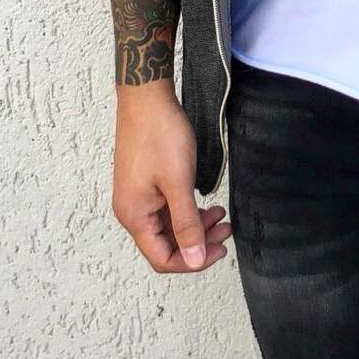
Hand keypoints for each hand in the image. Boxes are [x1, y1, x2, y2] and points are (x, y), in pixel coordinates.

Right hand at [111, 82, 231, 272]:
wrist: (147, 98)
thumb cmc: (160, 135)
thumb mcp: (179, 183)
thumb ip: (187, 224)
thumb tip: (195, 259)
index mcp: (135, 216)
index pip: (162, 259)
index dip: (192, 261)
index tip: (220, 249)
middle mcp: (131, 211)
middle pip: (165, 244)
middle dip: (198, 242)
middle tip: (226, 231)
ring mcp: (136, 197)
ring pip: (168, 226)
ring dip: (195, 226)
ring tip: (222, 215)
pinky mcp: (144, 184)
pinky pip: (166, 210)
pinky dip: (187, 211)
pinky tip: (207, 204)